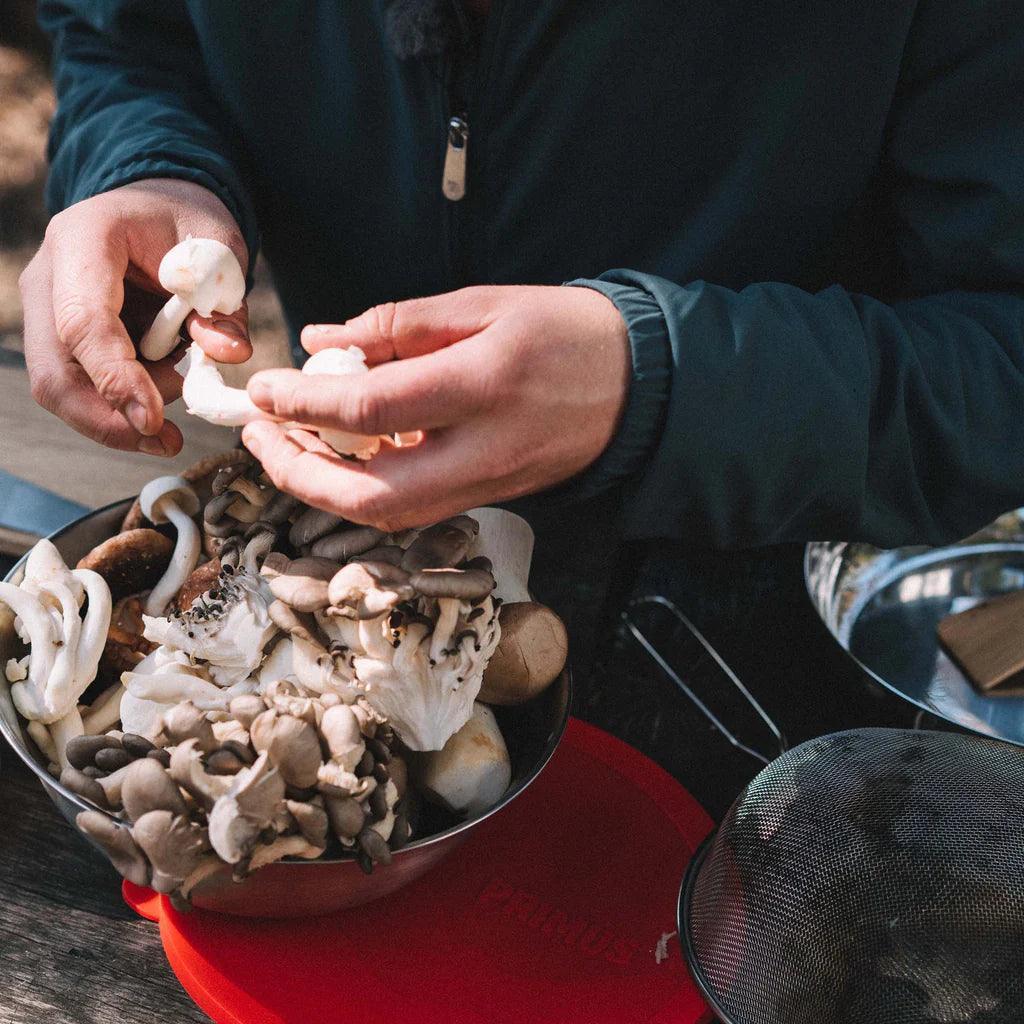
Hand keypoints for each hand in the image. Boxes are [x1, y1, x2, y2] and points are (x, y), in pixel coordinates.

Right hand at [20, 179, 249, 455]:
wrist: (157, 209)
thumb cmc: (188, 225)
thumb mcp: (220, 250)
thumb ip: (225, 301)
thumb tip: (230, 354)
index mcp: (85, 239)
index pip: (83, 321)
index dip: (115, 378)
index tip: (153, 420)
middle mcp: (50, 276)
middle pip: (55, 372)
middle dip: (109, 419)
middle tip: (166, 441)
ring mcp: (46, 309)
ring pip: (62, 389)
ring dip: (123, 412)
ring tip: (180, 381)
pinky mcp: (58, 338)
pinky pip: (80, 387)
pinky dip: (124, 403)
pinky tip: (163, 386)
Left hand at [242, 285, 629, 529]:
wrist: (638, 386)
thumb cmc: (566, 332)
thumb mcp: (486, 304)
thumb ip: (400, 325)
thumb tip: (323, 340)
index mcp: (482, 386)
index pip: (371, 408)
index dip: (303, 402)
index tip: (262, 390)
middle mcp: (482, 451)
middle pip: (371, 496)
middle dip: (299, 475)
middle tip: (259, 439)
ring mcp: (487, 485)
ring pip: (388, 514)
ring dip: (324, 490)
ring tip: (286, 447)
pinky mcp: (487, 497)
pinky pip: (413, 505)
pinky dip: (364, 487)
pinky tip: (343, 452)